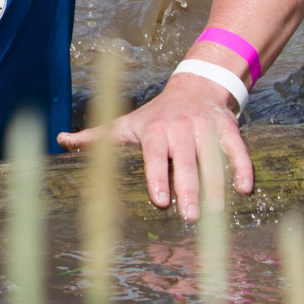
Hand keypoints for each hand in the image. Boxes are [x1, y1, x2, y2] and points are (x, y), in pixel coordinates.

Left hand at [58, 74, 253, 218]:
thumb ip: (96, 137)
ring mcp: (205, 128)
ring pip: (212, 159)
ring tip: (216, 213)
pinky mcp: (227, 128)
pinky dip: (242, 167)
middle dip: (189, 189)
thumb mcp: (126, 123)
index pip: (155, 156)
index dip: (158, 177)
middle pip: (186, 162)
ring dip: (215, 186)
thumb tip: (59, 141)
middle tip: (190, 217)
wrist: (196, 86)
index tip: (161, 201)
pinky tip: (244, 190)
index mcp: (155, 131)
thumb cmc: (155, 115)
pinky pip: (236, 149)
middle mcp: (180, 128)